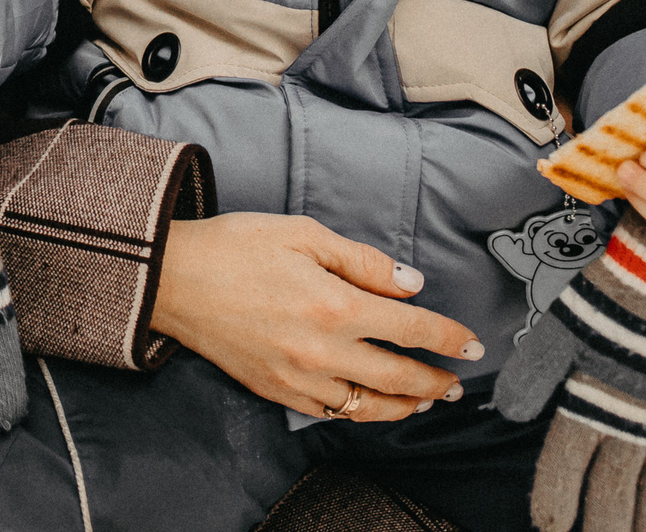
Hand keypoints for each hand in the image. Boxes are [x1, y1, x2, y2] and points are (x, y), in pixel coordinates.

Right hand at [149, 213, 482, 421]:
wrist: (172, 279)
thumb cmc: (234, 247)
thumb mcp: (303, 234)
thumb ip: (362, 260)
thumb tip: (410, 283)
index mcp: (336, 304)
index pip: (412, 328)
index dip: (449, 338)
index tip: (473, 344)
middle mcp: (323, 349)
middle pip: (399, 377)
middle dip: (436, 382)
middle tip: (457, 383)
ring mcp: (299, 377)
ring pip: (368, 406)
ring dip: (404, 406)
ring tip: (423, 401)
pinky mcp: (275, 390)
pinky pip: (330, 412)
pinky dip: (358, 412)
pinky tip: (368, 403)